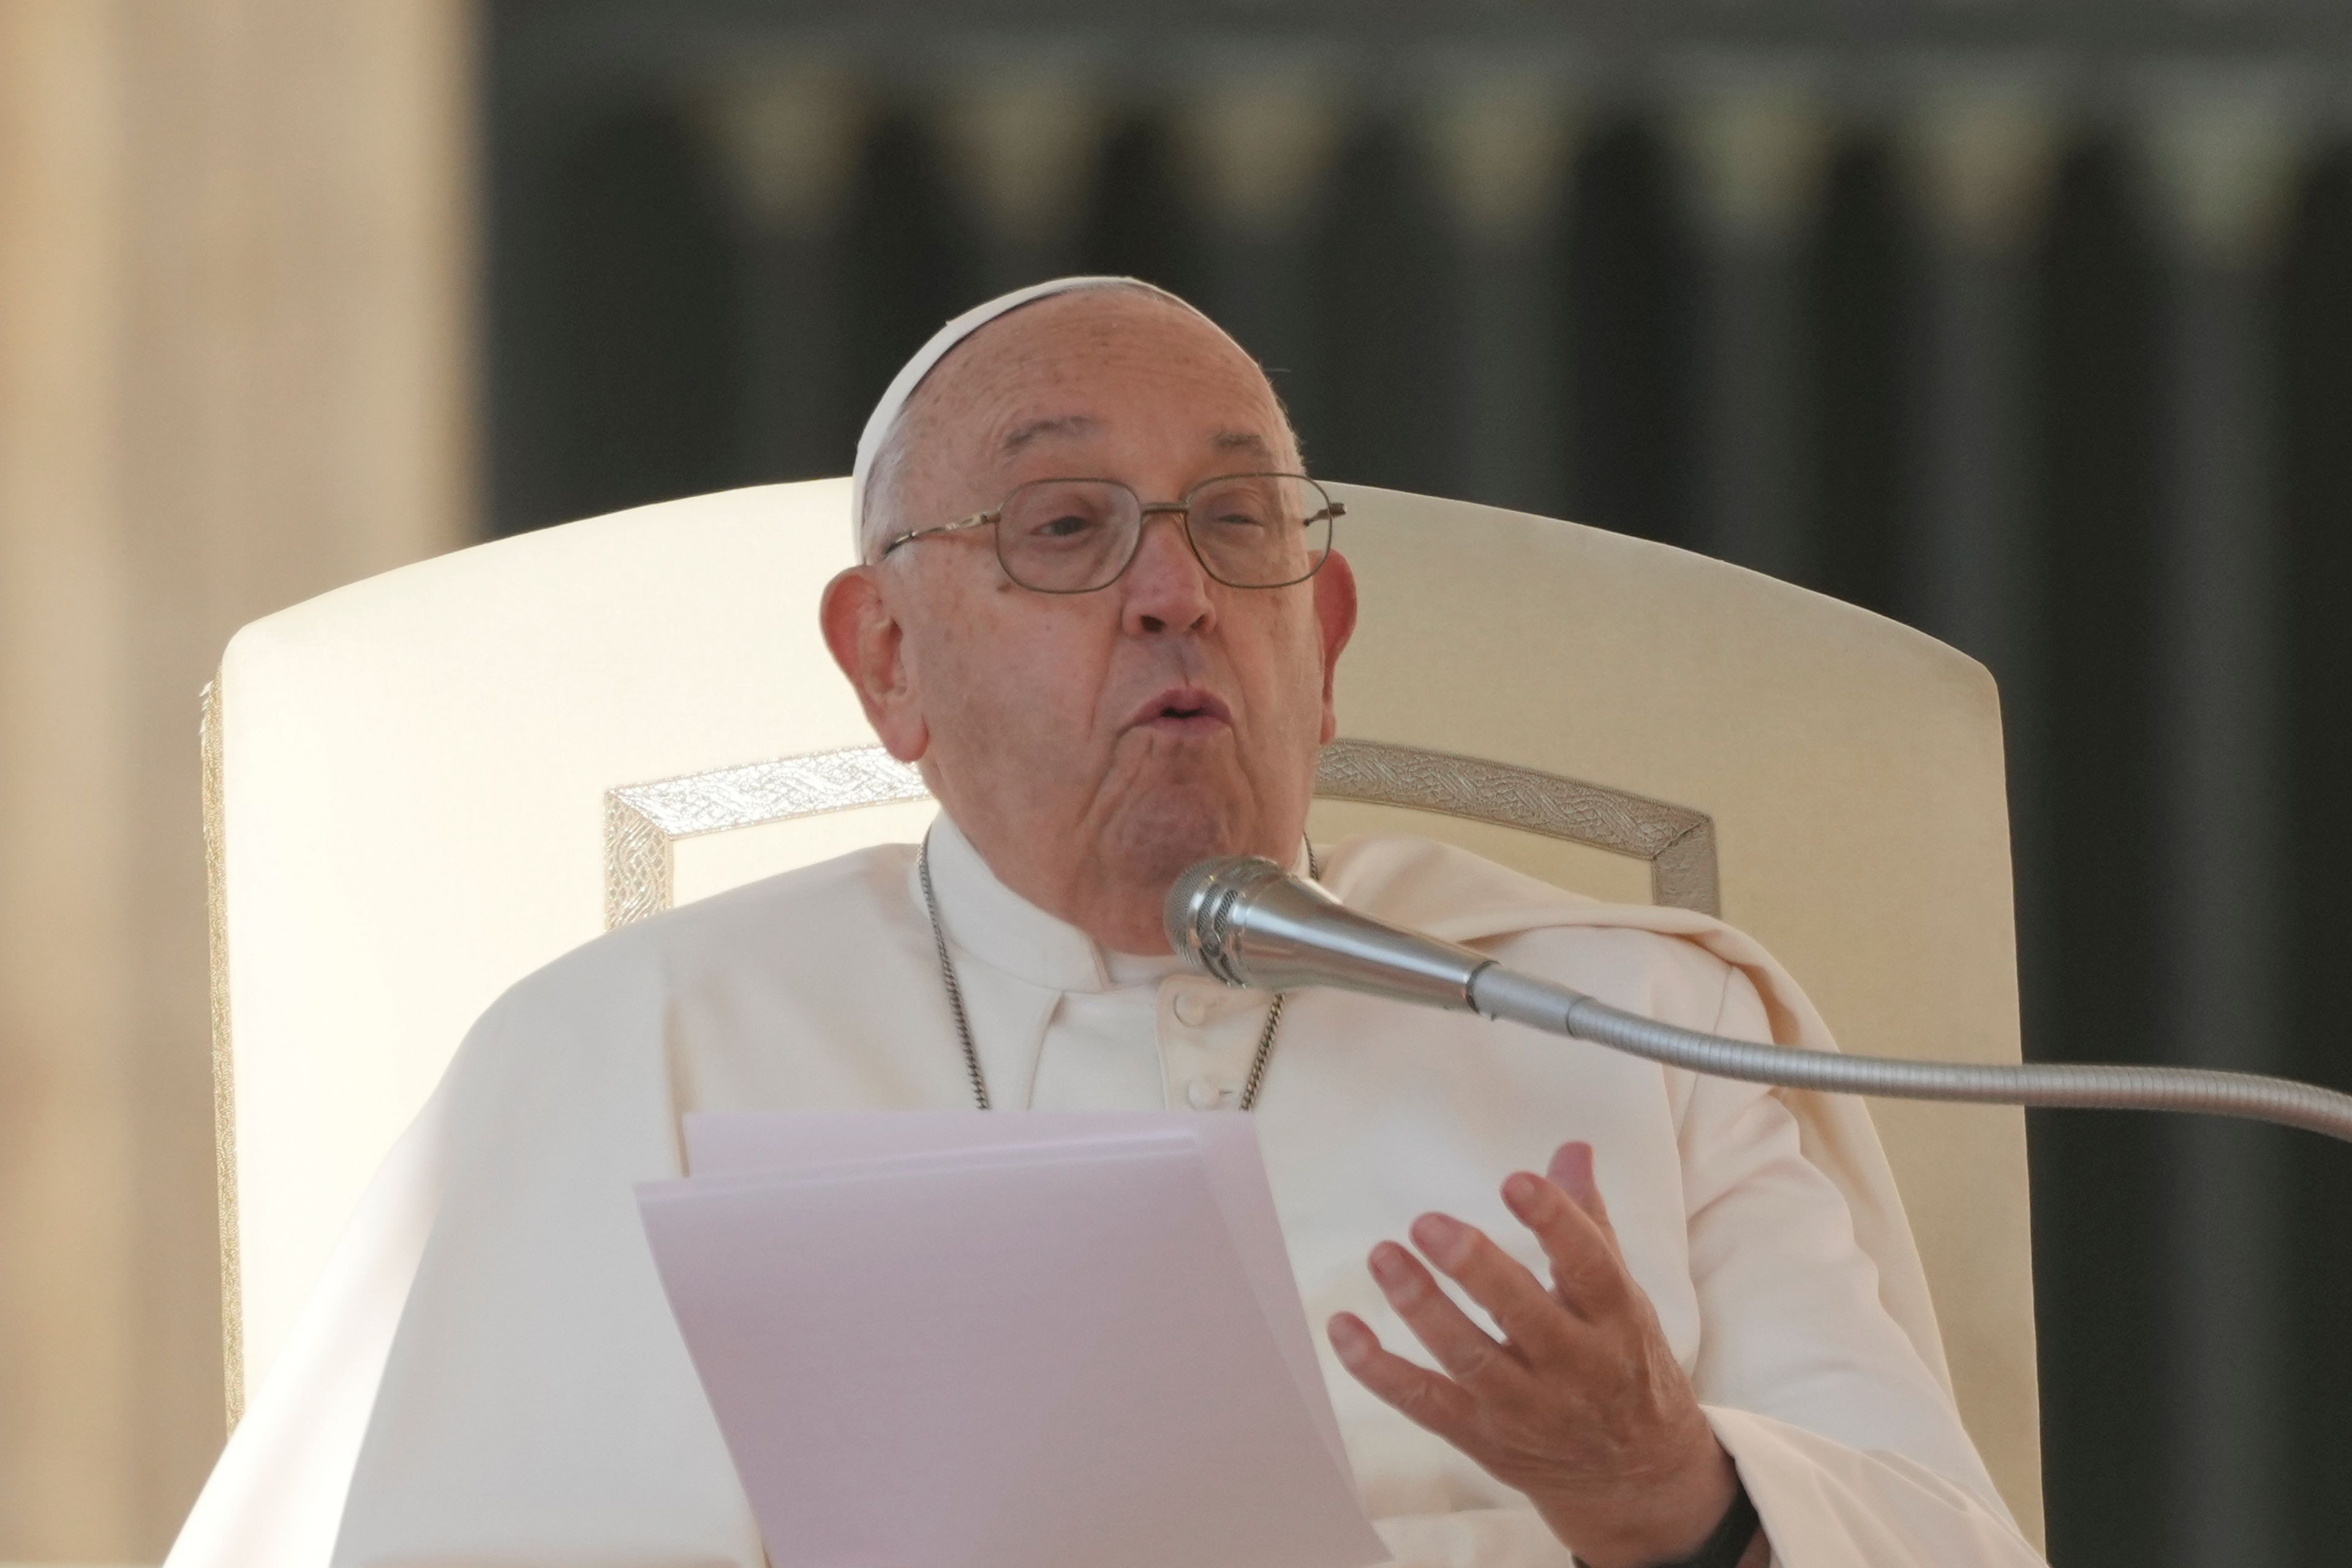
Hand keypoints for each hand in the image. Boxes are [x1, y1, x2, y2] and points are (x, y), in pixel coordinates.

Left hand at [1328, 1142, 1752, 1567]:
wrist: (1636, 1476)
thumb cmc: (1624, 1363)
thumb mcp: (1622, 1296)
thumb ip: (1588, 1222)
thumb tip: (1571, 1149)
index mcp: (1616, 1320)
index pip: (1589, 1267)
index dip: (1555, 1223)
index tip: (1515, 1182)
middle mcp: (1574, 1367)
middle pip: (1524, 1315)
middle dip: (1475, 1268)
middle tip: (1428, 1222)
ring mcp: (1525, 1408)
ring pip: (1469, 1359)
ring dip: (1421, 1308)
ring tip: (1384, 1256)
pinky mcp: (1482, 1436)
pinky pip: (1424, 1403)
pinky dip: (1379, 1370)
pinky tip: (1345, 1329)